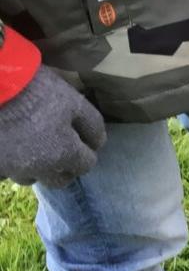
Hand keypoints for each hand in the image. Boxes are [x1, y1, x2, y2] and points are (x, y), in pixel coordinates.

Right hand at [0, 65, 105, 186]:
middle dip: (63, 167)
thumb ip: (92, 125)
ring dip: (34, 167)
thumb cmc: (36, 90)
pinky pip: (4, 172)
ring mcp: (11, 168)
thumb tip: (97, 144)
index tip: (78, 140)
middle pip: (58, 180)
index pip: (86, 165)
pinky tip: (10, 146)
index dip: (85, 152)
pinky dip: (9, 163)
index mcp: (63, 154)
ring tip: (30, 146)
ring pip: (28, 178)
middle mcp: (38, 169)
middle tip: (58, 148)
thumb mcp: (74, 102)